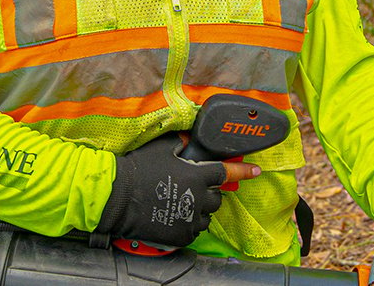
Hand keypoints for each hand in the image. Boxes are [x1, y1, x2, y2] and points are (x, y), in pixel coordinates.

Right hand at [96, 133, 259, 247]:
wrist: (117, 197)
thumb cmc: (137, 169)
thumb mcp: (161, 147)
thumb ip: (181, 142)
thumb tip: (191, 139)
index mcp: (197, 175)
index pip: (226, 172)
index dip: (243, 171)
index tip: (256, 171)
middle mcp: (198, 198)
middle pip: (217, 198)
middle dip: (209, 193)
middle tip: (193, 189)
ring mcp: (190, 219)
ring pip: (206, 216)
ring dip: (200, 209)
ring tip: (182, 204)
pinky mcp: (181, 234)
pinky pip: (194, 230)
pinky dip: (188, 223)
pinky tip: (174, 216)